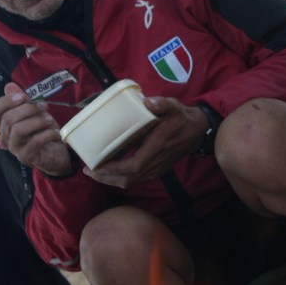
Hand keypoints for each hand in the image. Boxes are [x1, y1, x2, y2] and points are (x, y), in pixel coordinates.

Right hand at [0, 82, 73, 175]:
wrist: (56, 153)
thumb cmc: (42, 131)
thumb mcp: (34, 112)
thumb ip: (22, 100)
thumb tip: (9, 86)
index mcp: (4, 124)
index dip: (5, 101)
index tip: (23, 96)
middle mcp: (5, 136)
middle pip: (8, 119)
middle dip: (28, 109)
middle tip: (44, 106)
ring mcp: (14, 148)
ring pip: (19, 130)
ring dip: (38, 121)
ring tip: (50, 120)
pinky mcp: (26, 157)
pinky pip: (34, 142)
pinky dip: (47, 134)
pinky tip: (55, 132)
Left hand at [87, 96, 208, 187]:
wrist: (197, 131)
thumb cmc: (181, 118)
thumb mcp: (172, 106)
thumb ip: (160, 104)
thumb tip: (148, 103)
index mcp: (155, 150)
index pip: (132, 166)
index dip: (114, 169)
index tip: (96, 166)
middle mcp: (154, 164)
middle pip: (127, 179)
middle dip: (105, 178)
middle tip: (87, 170)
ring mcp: (155, 169)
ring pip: (130, 182)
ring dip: (111, 180)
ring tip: (94, 172)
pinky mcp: (155, 170)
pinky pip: (135, 179)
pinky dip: (120, 177)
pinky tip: (110, 170)